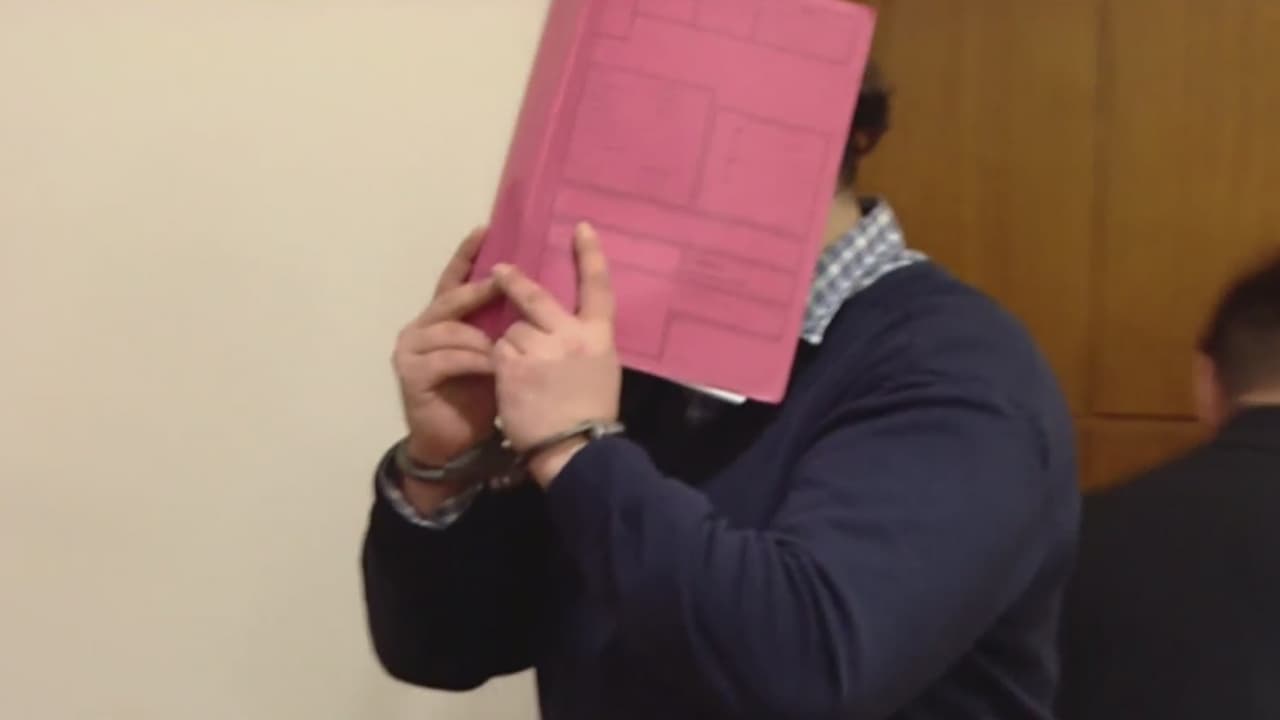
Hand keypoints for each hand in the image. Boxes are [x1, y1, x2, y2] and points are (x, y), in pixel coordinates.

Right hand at [393, 228, 500, 470]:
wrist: (457, 442)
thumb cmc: (479, 395)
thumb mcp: (495, 354)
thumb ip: (500, 326)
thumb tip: (535, 292)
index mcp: (441, 319)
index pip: (453, 280)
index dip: (467, 256)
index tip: (485, 229)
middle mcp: (420, 328)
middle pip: (450, 299)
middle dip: (477, 289)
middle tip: (503, 280)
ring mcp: (411, 350)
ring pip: (450, 330)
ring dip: (482, 336)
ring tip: (507, 343)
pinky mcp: (411, 374)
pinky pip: (447, 358)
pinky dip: (473, 360)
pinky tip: (494, 365)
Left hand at [492, 223, 621, 484]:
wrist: (575, 449)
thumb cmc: (592, 414)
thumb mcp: (603, 371)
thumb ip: (585, 343)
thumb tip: (569, 328)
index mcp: (599, 337)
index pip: (599, 287)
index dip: (591, 255)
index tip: (581, 228)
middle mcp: (570, 336)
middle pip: (536, 297)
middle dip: (513, 282)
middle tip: (498, 270)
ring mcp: (539, 349)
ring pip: (511, 330)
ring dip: (510, 346)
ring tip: (523, 375)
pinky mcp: (511, 365)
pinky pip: (497, 351)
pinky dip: (499, 364)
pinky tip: (510, 384)